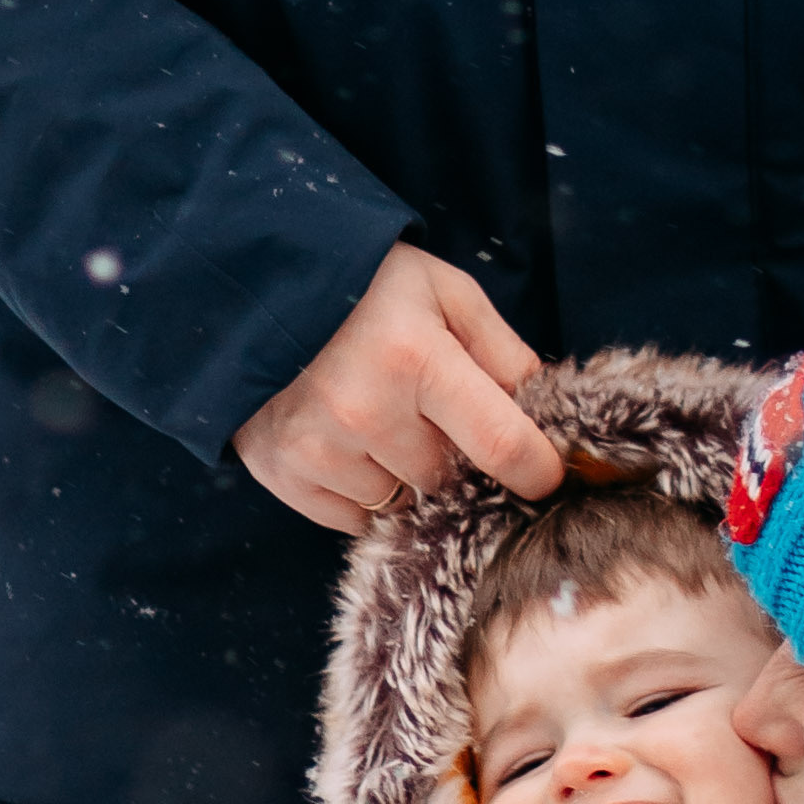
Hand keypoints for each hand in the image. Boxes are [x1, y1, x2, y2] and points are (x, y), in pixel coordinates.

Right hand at [232, 240, 565, 531]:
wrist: (254, 284)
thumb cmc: (368, 286)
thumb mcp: (447, 294)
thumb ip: (505, 355)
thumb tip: (549, 419)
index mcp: (416, 358)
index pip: (502, 446)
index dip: (536, 470)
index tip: (544, 475)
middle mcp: (364, 411)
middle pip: (449, 480)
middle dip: (453, 458)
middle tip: (433, 417)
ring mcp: (318, 447)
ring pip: (402, 504)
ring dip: (405, 476)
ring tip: (382, 421)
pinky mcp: (284, 472)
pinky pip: (353, 519)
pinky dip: (363, 493)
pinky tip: (350, 445)